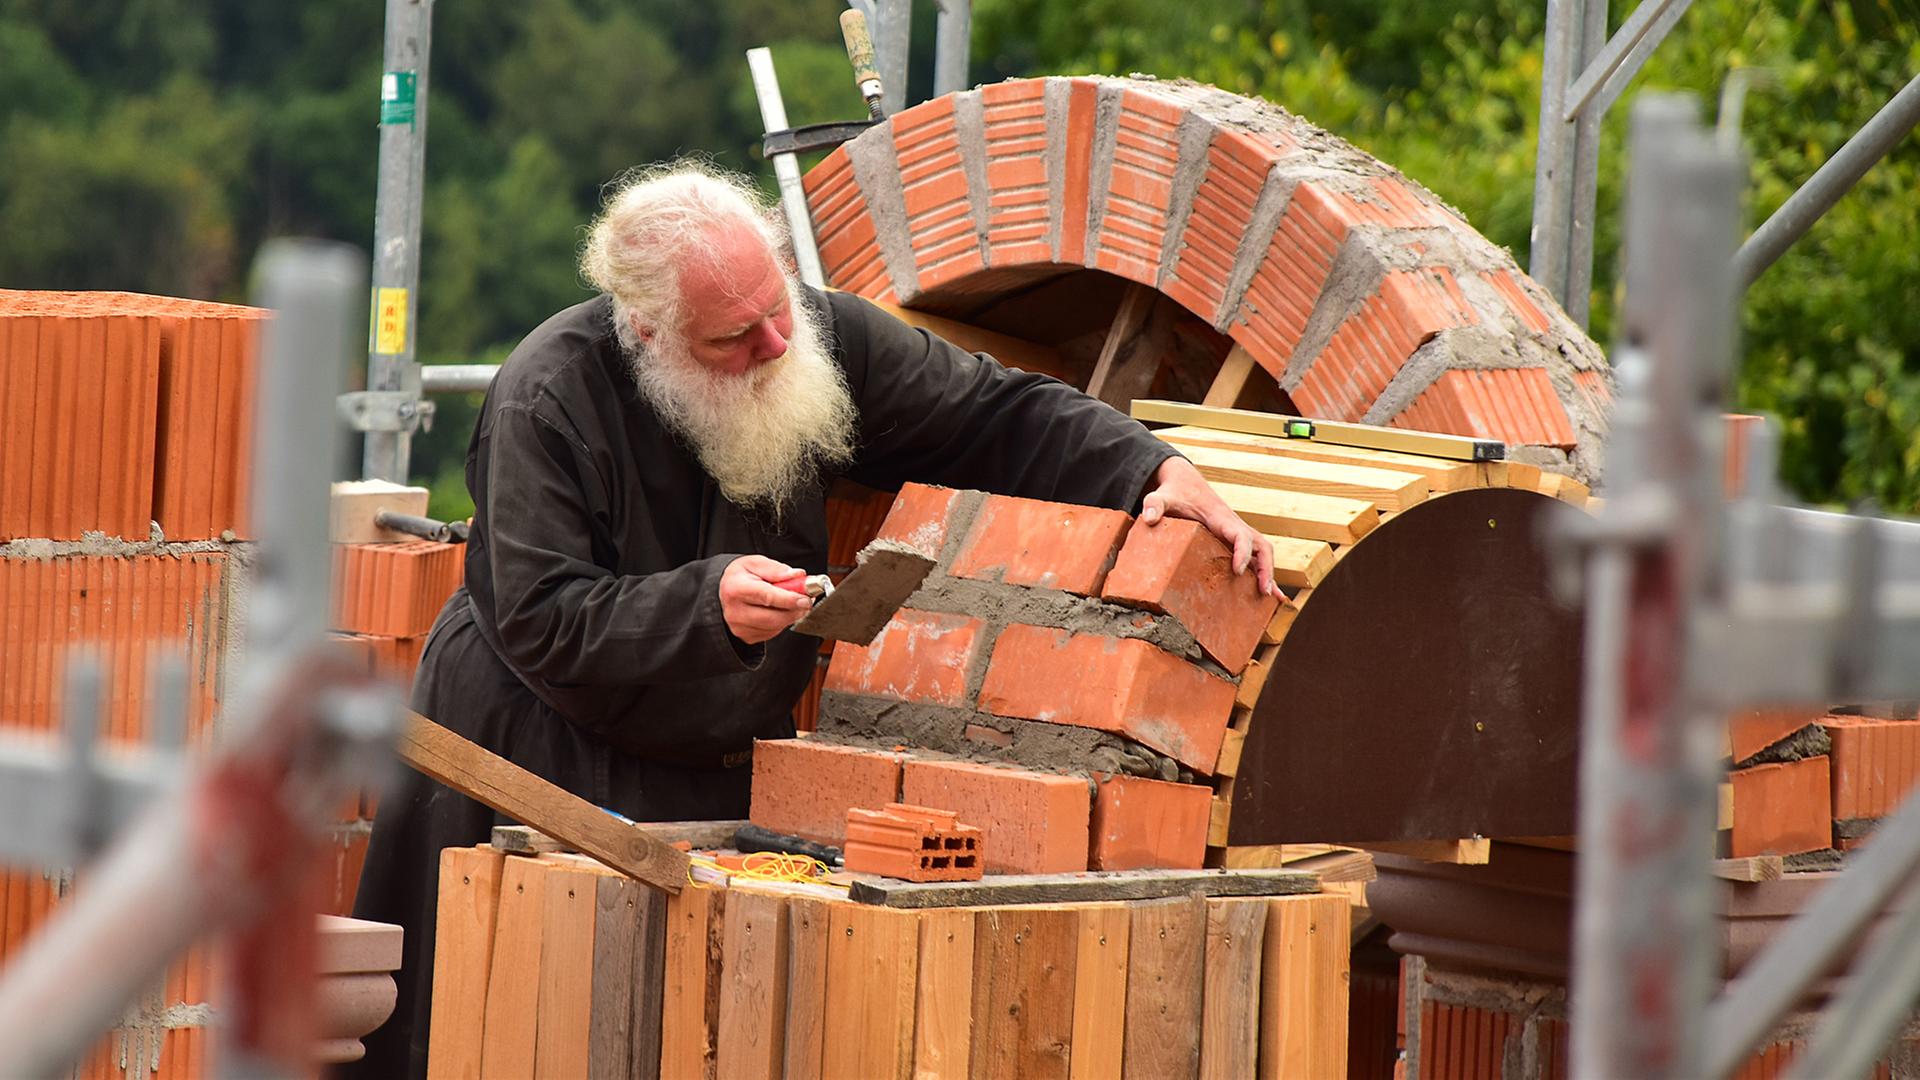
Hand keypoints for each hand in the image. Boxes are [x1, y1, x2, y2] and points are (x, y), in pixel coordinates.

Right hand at [719, 555, 812, 644]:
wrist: (725, 590)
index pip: (767, 597)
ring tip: (793, 602)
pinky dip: (781, 622)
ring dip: (790, 616)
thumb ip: (776, 569)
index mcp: (736, 589)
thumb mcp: (755, 563)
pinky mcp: (746, 636)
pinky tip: (779, 611)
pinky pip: (773, 632)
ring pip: (776, 627)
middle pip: (773, 617)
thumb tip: (797, 576)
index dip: (789, 599)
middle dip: (795, 610)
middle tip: (806, 600)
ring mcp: (739, 627)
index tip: (805, 598)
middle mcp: (735, 611)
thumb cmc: (741, 576)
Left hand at [1140, 455, 1277, 596]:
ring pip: (1262, 553)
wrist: (1186, 484)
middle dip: (1266, 568)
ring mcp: (1238, 533)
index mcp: (1221, 518)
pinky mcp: (1235, 541)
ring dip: (1269, 573)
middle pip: (1262, 546)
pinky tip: (1269, 594)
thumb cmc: (1175, 493)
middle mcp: (1235, 526)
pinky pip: (1255, 557)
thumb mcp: (1161, 497)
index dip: (1242, 553)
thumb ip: (1153, 505)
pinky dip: (1264, 573)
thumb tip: (1149, 519)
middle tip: (1263, 592)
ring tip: (1271, 598)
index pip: (1241, 535)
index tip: (1237, 571)